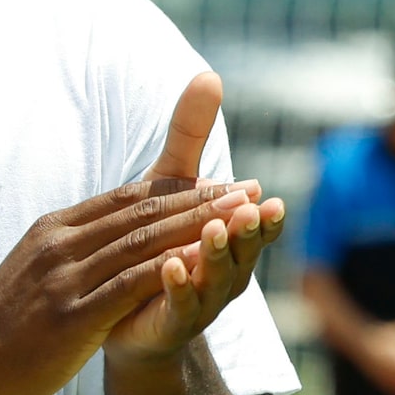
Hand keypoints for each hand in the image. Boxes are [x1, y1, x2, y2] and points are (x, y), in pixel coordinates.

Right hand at [0, 169, 261, 394]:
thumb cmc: (2, 329)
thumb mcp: (35, 275)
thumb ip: (71, 253)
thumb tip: (104, 238)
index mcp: (54, 230)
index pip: (126, 198)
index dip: (178, 188)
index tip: (222, 181)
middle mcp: (60, 245)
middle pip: (143, 211)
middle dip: (202, 197)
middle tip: (250, 187)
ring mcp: (64, 279)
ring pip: (143, 242)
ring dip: (198, 225)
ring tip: (243, 216)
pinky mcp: (71, 316)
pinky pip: (130, 285)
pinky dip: (171, 269)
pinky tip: (206, 263)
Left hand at [104, 73, 285, 366]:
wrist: (126, 315)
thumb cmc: (158, 241)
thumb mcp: (172, 184)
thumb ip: (190, 137)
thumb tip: (209, 74)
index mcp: (232, 240)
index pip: (256, 225)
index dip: (264, 215)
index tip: (268, 195)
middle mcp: (226, 272)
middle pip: (244, 250)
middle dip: (249, 231)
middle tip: (252, 209)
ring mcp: (201, 300)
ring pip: (216, 277)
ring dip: (216, 253)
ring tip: (213, 230)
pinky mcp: (170, 321)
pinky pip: (179, 304)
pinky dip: (178, 285)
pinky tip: (169, 266)